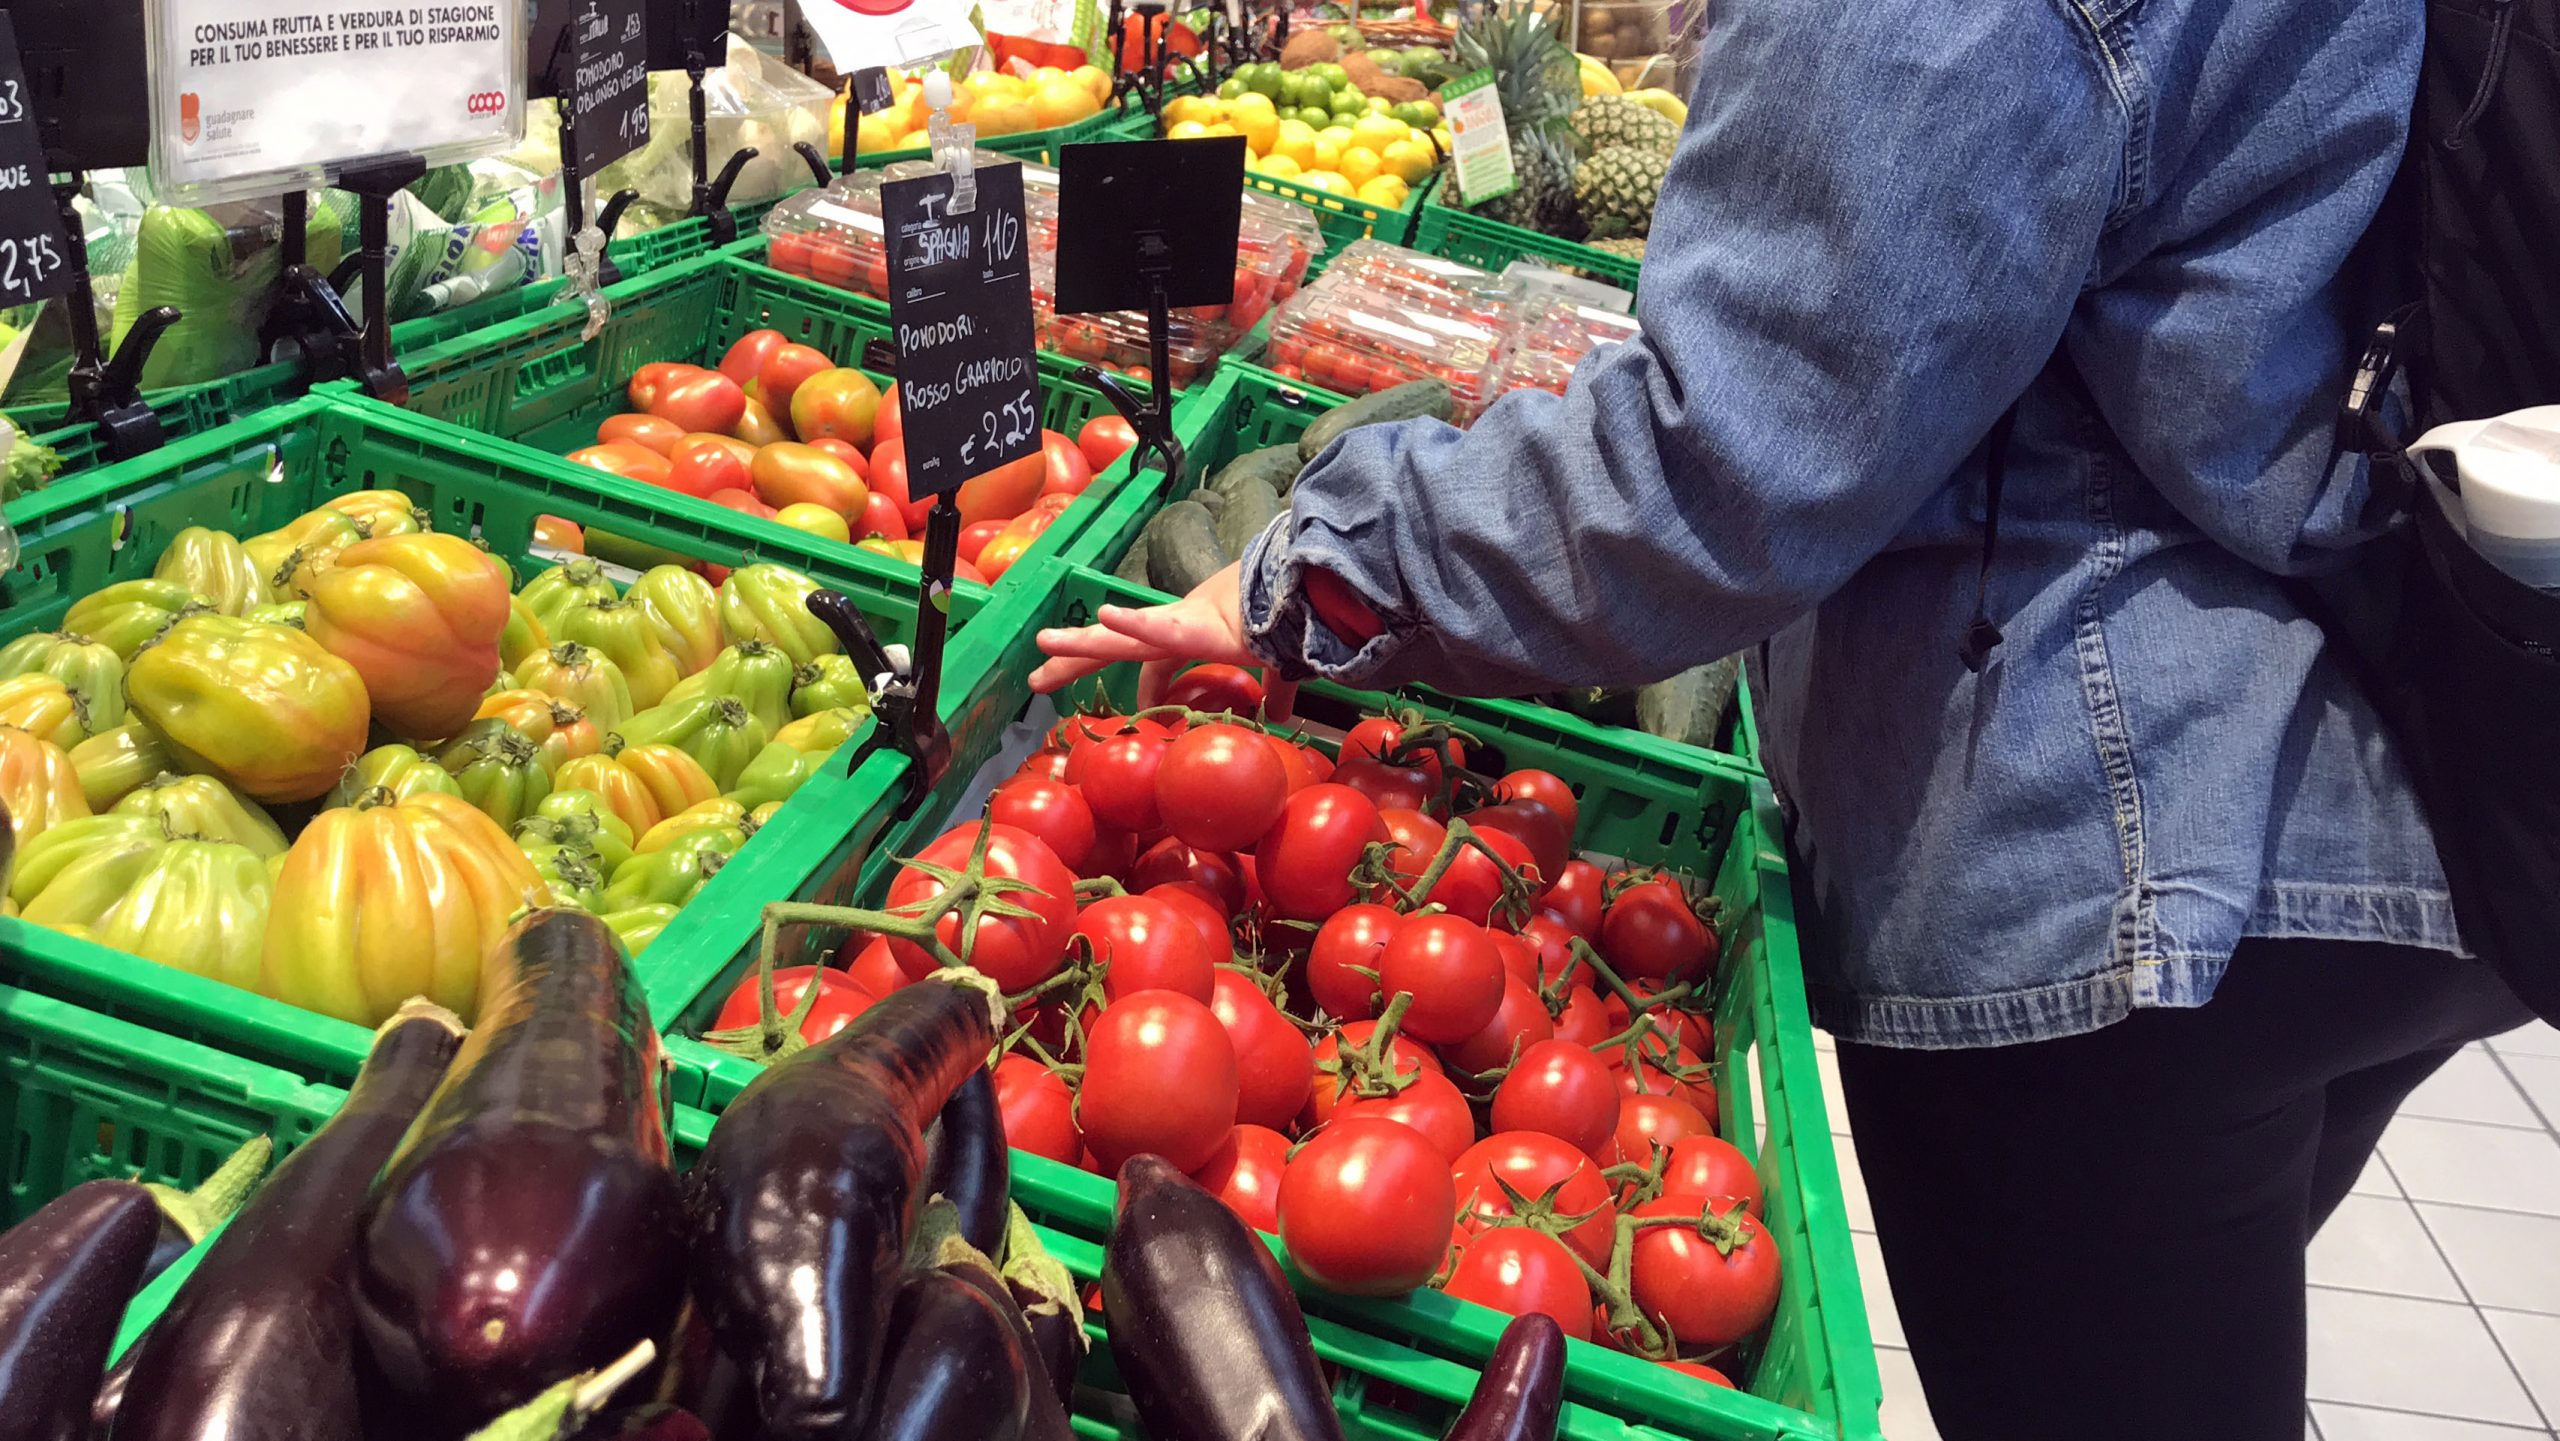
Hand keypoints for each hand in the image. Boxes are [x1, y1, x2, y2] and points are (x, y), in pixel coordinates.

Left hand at [1030, 561, 1297, 718]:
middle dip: (1075, 662)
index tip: (1138, 712)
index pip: (1154, 664)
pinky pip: (1157, 626)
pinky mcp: (1193, 623)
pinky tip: (1104, 614)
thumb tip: (1280, 716)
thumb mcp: (1276, 663)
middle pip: (1114, 647)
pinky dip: (1132, 622)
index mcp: (1191, 634)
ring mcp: (1178, 623)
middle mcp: (1173, 626)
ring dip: (1080, 642)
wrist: (1303, 592)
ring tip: (1042, 644)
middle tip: (1036, 680)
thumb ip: (1275, 690)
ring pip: (1119, 637)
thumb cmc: (1286, 620)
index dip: (1146, 691)